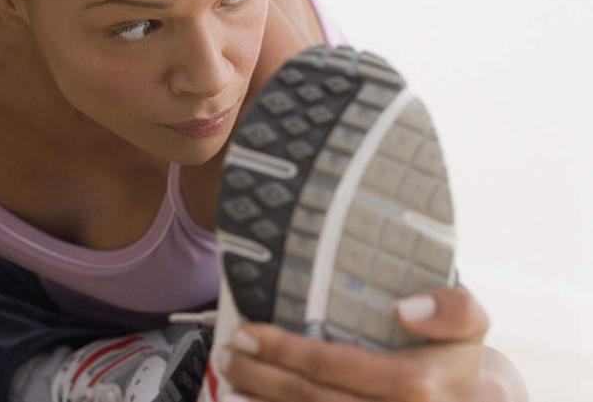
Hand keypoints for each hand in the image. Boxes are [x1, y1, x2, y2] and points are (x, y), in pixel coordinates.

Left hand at [217, 286, 489, 401]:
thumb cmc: (458, 363)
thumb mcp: (471, 325)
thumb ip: (454, 309)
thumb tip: (404, 309)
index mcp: (417, 385)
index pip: (335, 366)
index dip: (284, 351)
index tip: (247, 333)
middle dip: (260, 379)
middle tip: (227, 355)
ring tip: (227, 389)